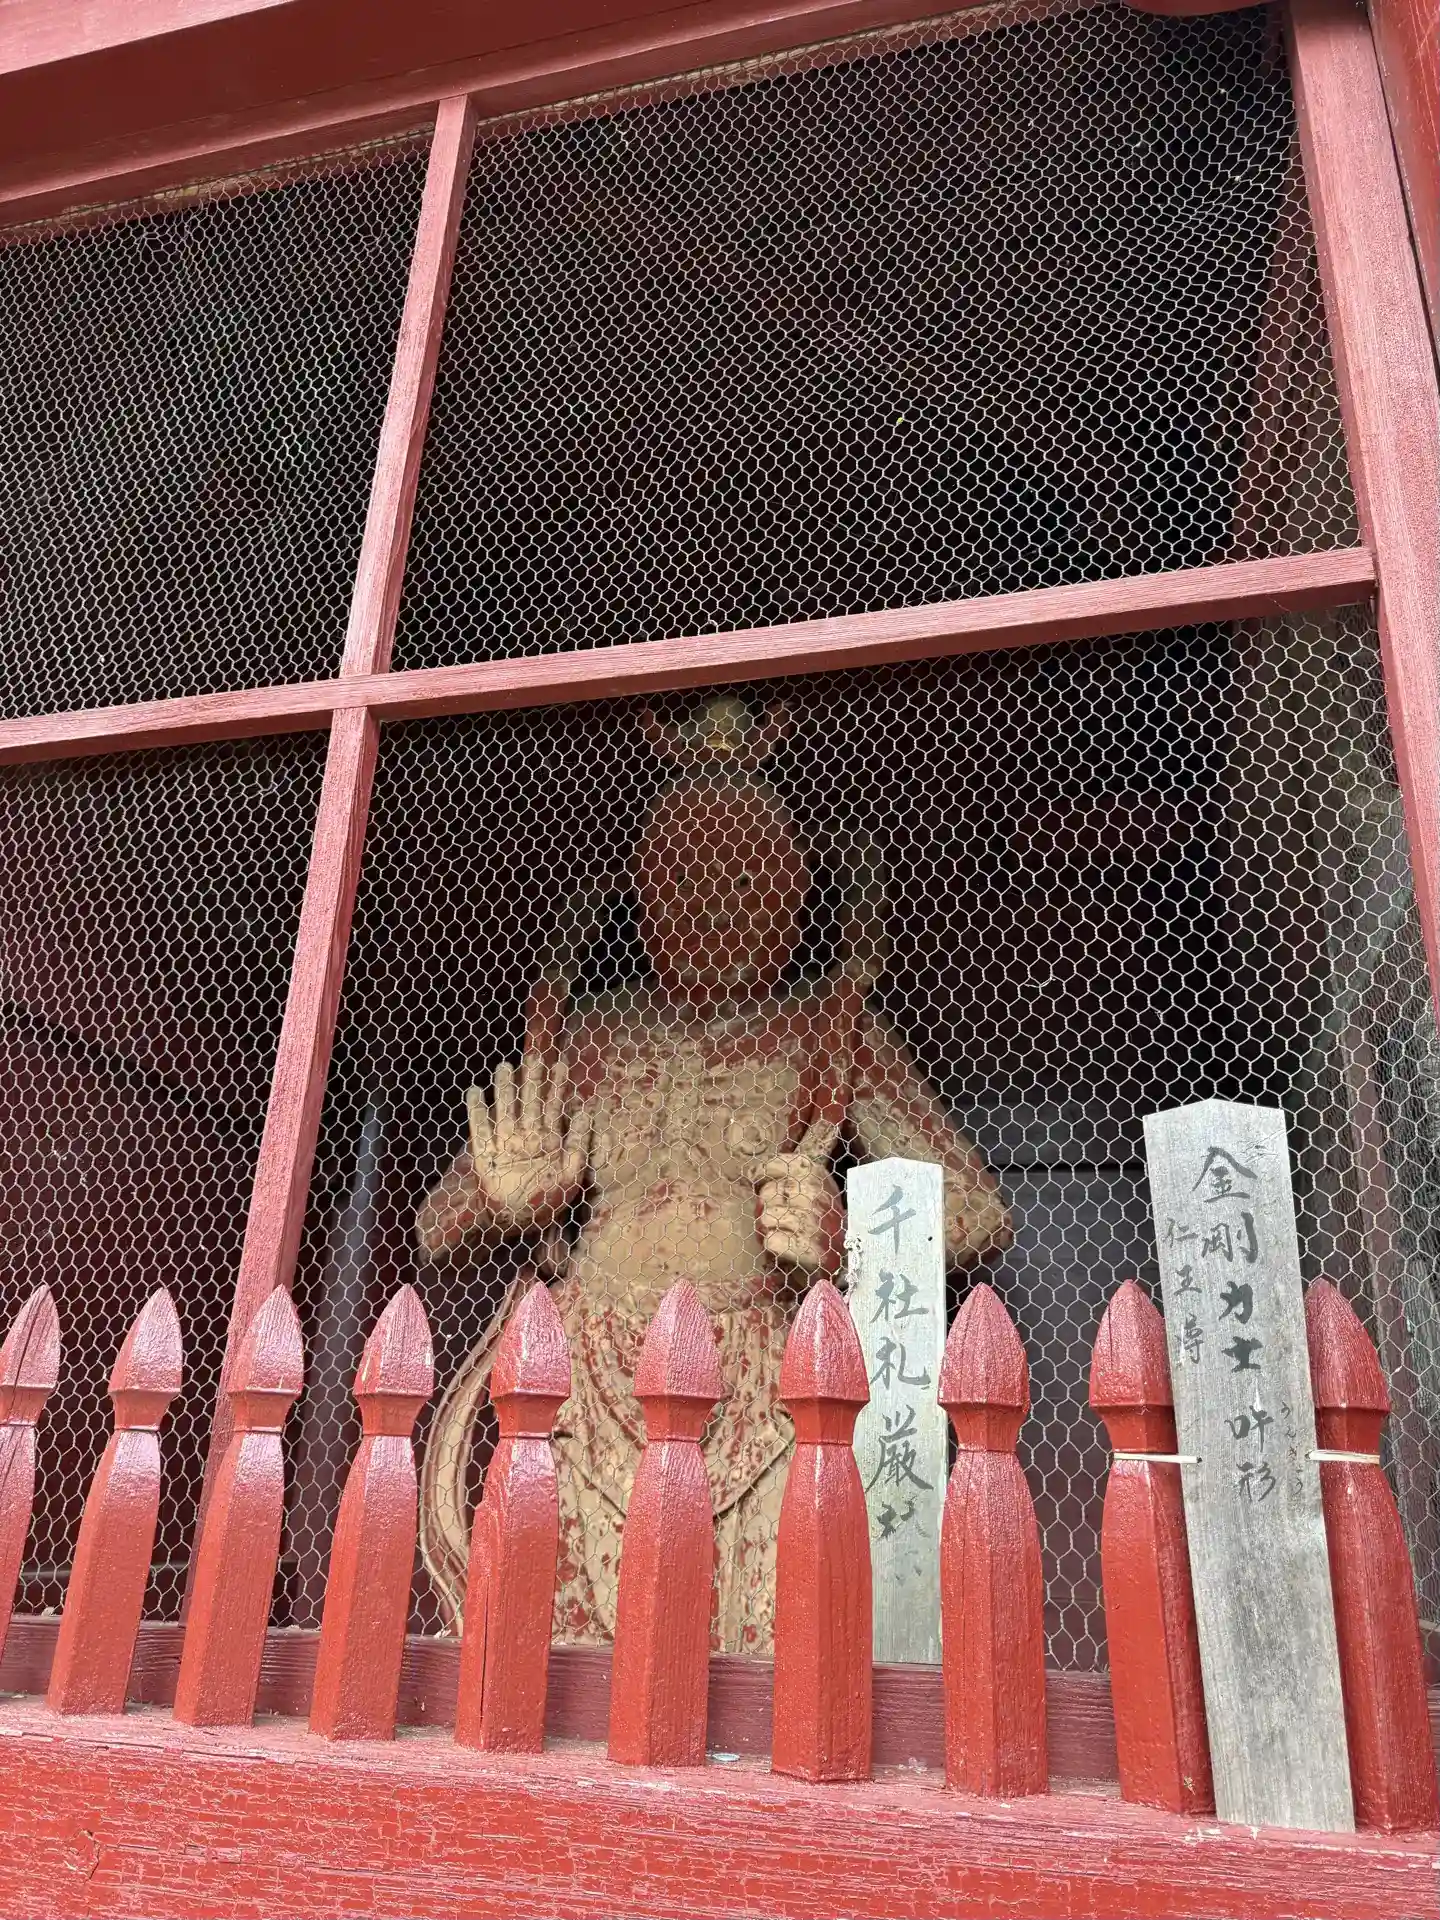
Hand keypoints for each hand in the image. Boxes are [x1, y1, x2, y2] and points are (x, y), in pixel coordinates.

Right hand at [467, 1054, 590, 1232]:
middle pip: (530, 1103)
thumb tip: (586, 1112)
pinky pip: (479, 1129)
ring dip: (505, 1089)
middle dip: (533, 1081)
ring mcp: (506, 1145)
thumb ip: (580, 1146)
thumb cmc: (547, 1202)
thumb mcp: (573, 1176)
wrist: (517, 1223)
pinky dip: (477, 1111)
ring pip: (506, 1110)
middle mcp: (527, 1138)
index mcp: (549, 1142)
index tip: (561, 1064)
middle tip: (535, 1056)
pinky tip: (475, 1092)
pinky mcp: (485, 1155)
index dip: (558, 1087)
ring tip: (505, 1067)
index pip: (555, 1108)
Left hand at [756, 1118, 842, 1273]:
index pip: (773, 1166)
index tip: (759, 1183)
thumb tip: (750, 1172)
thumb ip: (787, 1175)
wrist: (849, 1254)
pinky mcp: (809, 1249)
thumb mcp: (813, 1187)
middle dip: (768, 1207)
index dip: (762, 1175)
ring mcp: (812, 1221)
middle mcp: (815, 1193)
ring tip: (785, 1232)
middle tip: (781, 1218)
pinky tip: (785, 1247)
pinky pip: (771, 1241)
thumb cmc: (823, 1218)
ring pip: (766, 1218)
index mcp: (815, 1173)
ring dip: (770, 1228)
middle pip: (766, 1194)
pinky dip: (774, 1246)